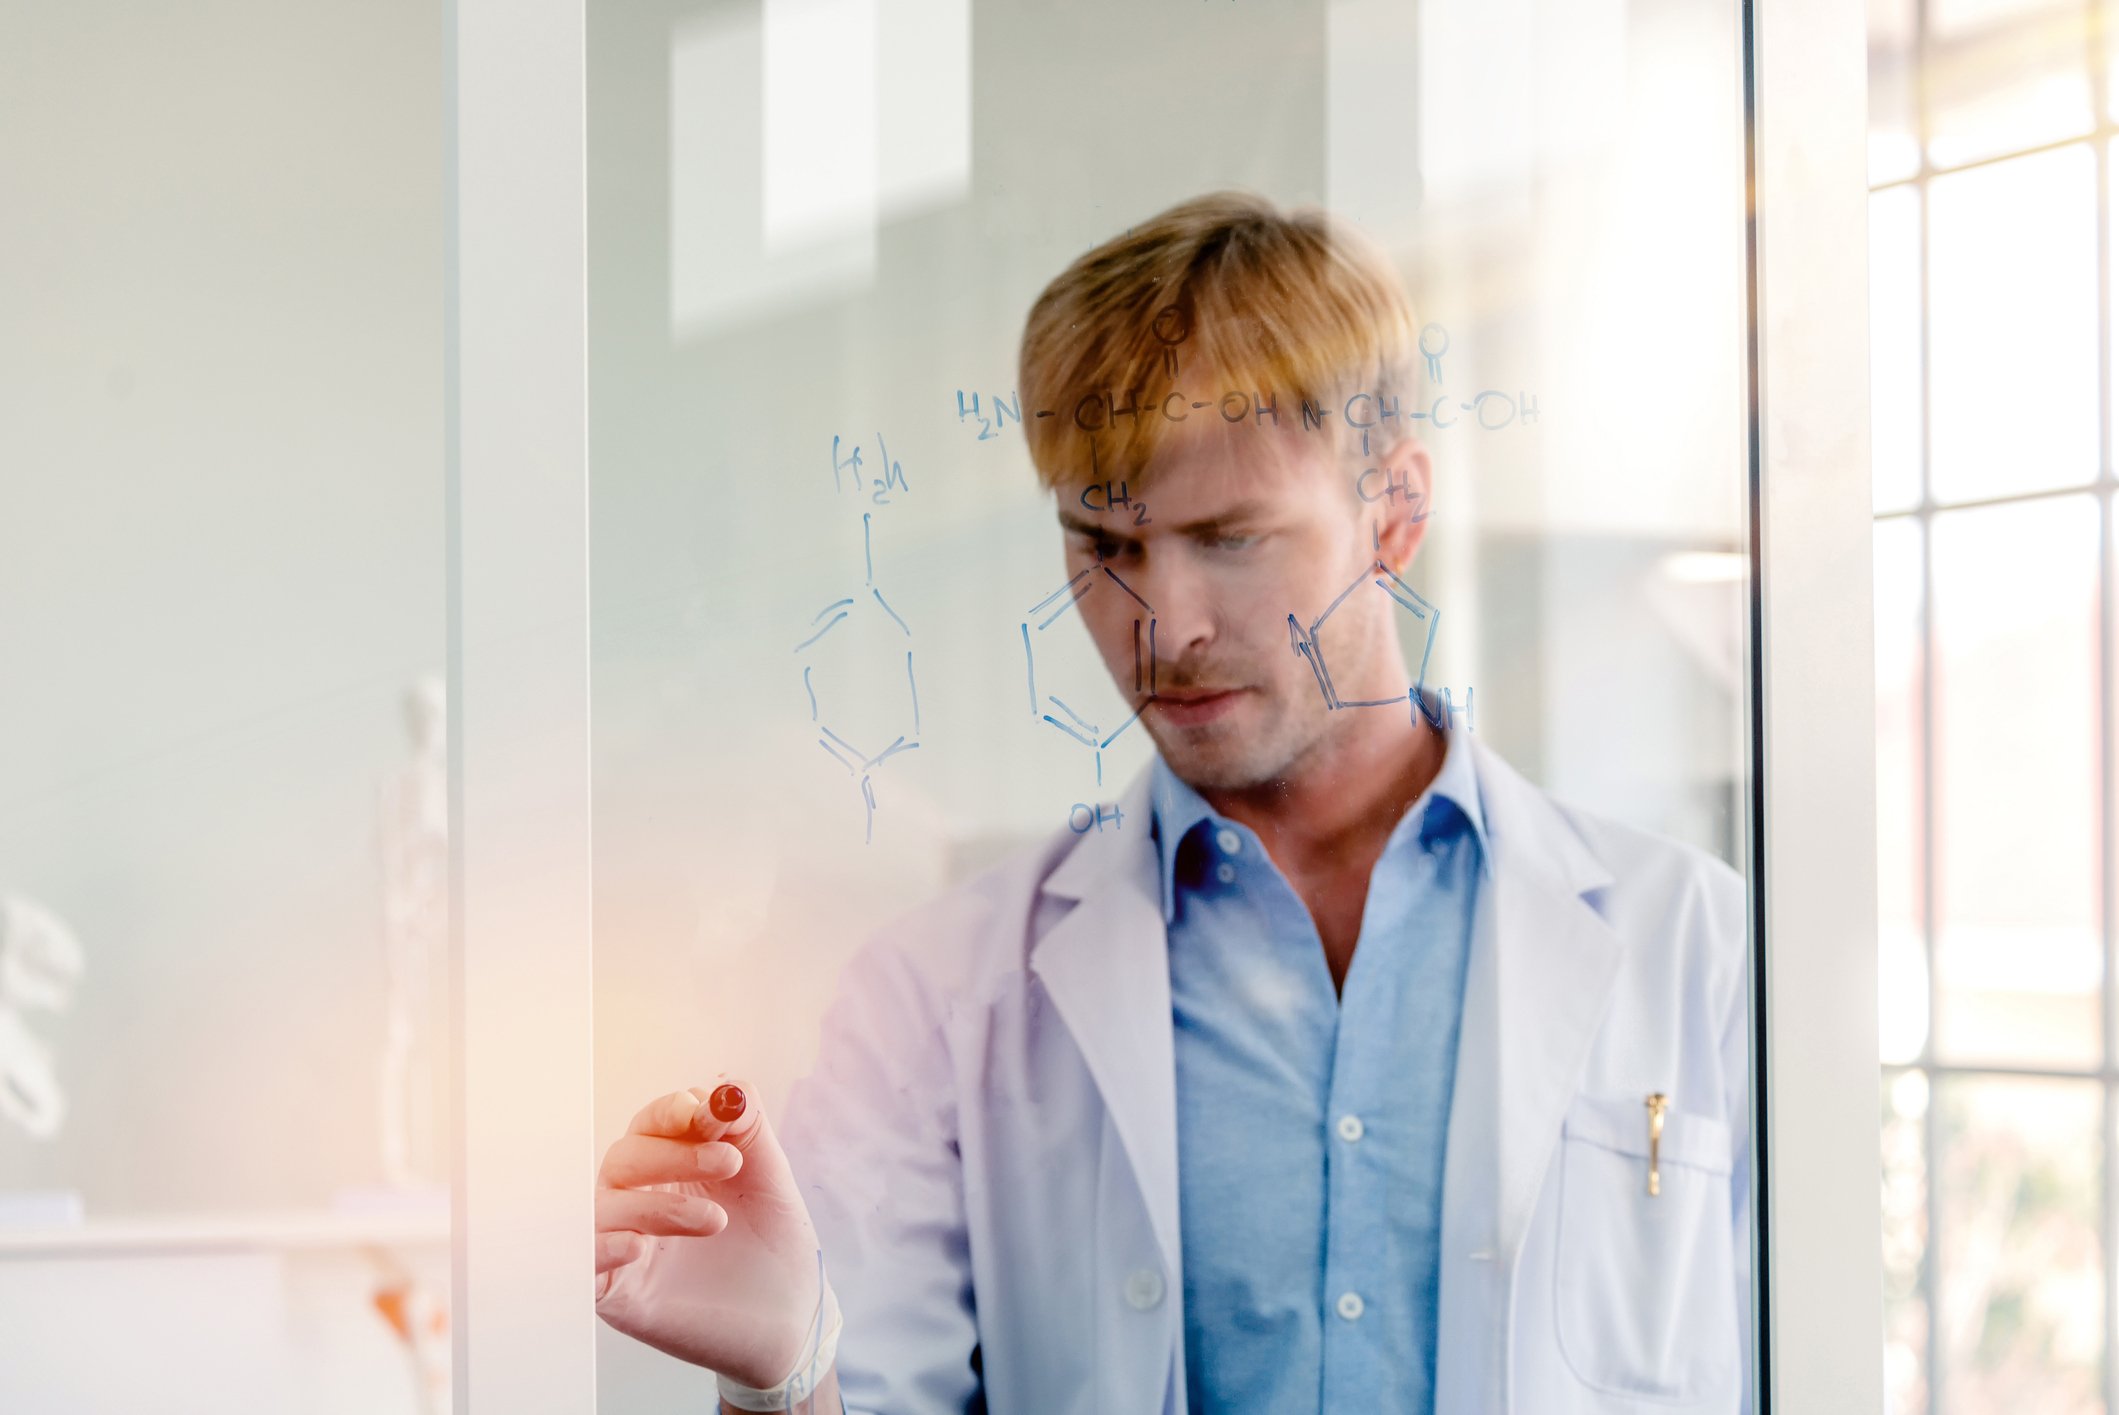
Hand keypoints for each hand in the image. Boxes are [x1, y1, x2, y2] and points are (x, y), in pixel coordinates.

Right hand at [594, 1080, 832, 1389]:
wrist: (792, 1320)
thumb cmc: (777, 1250)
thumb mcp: (769, 1180)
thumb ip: (747, 1130)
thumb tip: (727, 1086)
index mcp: (675, 1168)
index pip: (650, 1125)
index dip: (671, 1112)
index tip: (705, 1113)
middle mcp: (643, 1202)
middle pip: (624, 1157)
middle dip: (672, 1153)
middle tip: (729, 1163)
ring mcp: (628, 1247)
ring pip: (604, 1206)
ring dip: (656, 1203)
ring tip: (715, 1221)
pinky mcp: (619, 1293)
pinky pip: (586, 1262)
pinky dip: (603, 1245)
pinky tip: (639, 1245)